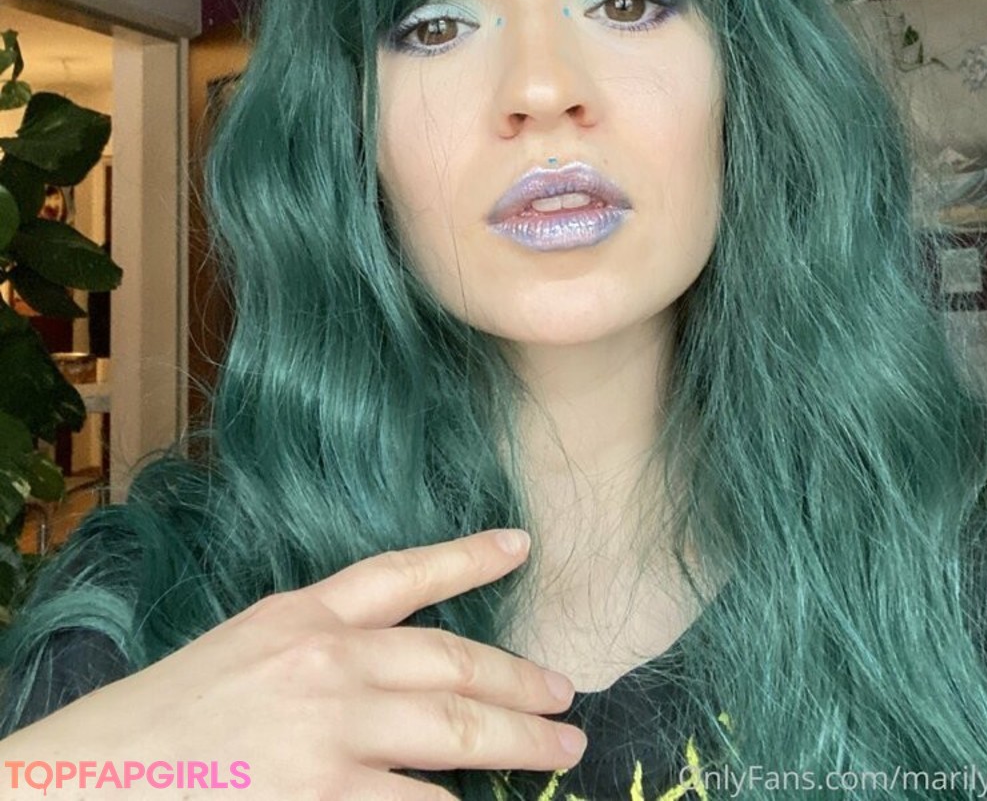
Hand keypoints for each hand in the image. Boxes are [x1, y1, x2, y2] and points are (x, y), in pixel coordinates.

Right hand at [12, 529, 585, 799]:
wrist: (87, 783)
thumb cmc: (159, 725)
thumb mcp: (243, 655)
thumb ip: (320, 650)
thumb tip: (397, 670)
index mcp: (298, 615)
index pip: (402, 574)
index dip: (468, 556)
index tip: (521, 544)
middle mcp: (324, 663)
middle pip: (450, 661)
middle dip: (518, 680)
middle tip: (566, 694)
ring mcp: (329, 734)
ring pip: (453, 733)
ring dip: (517, 744)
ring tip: (560, 747)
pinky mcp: (322, 799)